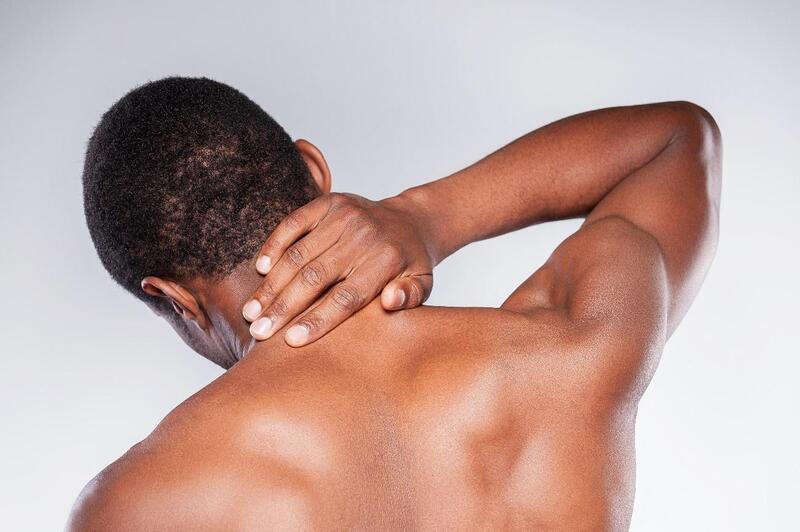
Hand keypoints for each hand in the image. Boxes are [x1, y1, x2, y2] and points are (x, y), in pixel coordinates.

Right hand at [241, 192, 434, 345]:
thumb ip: (410, 297)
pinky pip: (294, 223)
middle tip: (258, 332)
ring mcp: (345, 215)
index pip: (347, 297)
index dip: (317, 320)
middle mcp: (364, 236)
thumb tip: (390, 301)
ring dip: (272, 285)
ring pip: (299, 254)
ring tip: (251, 311)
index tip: (290, 342)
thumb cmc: (411, 265)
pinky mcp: (330, 202)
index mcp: (387, 261)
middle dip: (284, 307)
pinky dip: (274, 246)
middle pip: (316, 277)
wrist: (412, 221)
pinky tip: (260, 271)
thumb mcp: (424, 285)